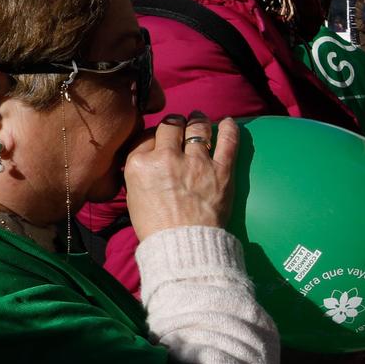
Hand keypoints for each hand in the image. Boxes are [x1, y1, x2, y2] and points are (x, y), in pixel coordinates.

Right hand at [124, 113, 237, 238]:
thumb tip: (149, 156)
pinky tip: (230, 122)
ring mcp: (196, 162)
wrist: (183, 245)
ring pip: (198, 128)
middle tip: (180, 123)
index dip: (157, 135)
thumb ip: (141, 170)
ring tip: (200, 117)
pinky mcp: (221, 171)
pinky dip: (230, 129)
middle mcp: (167, 157)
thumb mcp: (134, 194)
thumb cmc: (156, 227)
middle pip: (172, 126)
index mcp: (140, 163)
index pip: (148, 136)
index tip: (162, 137)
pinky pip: (228, 141)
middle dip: (176, 122)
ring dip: (199, 120)